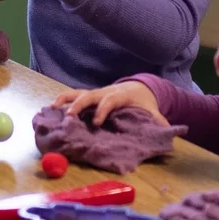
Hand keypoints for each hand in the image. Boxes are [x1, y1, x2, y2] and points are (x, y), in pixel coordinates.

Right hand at [52, 81, 167, 126]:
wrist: (138, 87)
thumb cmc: (143, 102)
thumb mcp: (152, 110)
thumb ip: (158, 121)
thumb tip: (168, 132)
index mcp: (120, 96)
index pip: (109, 101)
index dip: (102, 110)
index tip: (96, 123)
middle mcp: (105, 92)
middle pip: (89, 95)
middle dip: (78, 105)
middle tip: (69, 117)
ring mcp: (95, 93)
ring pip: (77, 92)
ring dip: (65, 100)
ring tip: (52, 109)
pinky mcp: (88, 96)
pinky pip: (72, 95)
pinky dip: (61, 101)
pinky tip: (50, 110)